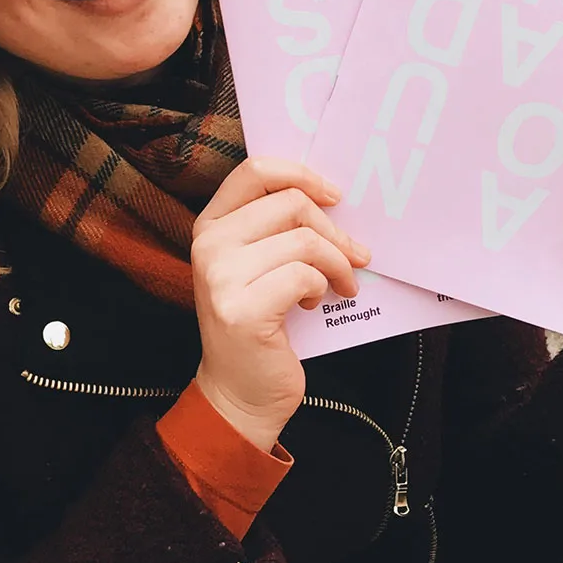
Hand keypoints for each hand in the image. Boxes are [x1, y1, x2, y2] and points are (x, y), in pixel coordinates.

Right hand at [190, 157, 371, 453]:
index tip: (334, 196)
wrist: (241, 392)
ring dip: (336, 264)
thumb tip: (336, 202)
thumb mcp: (259, 267)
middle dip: (334, 230)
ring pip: (303, 241)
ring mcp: (220, 278)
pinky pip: (304, 276)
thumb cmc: (260, 326)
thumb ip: (278, 231)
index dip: (302, 174)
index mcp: (210, 226)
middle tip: (355, 256)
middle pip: (290, 204)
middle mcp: (208, 245)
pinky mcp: (243, 309)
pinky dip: (323, 288)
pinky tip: (315, 304)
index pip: (256, 171)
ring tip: (340, 284)